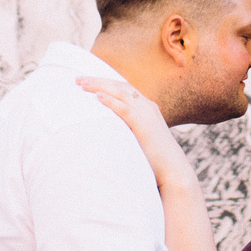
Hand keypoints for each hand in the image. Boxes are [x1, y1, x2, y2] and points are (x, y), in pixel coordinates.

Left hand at [76, 77, 194, 191]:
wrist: (173, 170)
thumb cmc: (154, 157)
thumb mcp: (139, 137)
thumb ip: (128, 128)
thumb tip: (110, 128)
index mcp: (146, 107)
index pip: (123, 87)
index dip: (105, 82)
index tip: (86, 81)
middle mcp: (147, 106)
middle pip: (120, 86)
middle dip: (98, 80)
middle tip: (78, 79)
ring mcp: (147, 115)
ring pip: (121, 93)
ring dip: (101, 87)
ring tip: (83, 85)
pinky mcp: (145, 126)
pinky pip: (126, 110)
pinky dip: (112, 102)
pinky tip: (98, 98)